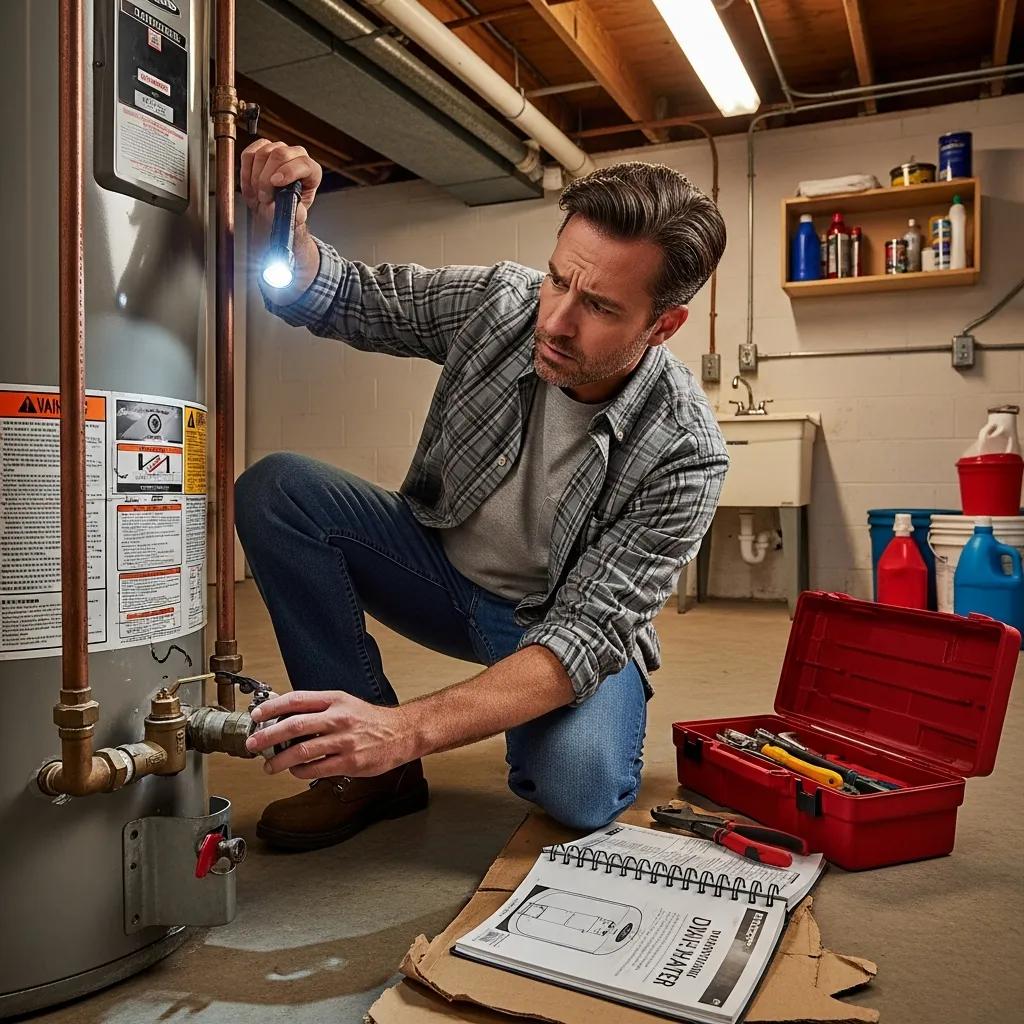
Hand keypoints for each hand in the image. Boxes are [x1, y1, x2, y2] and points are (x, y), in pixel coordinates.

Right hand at [240, 139, 321, 290]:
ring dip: (255, 177)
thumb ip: (295, 212)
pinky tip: (250, 186)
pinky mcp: (261, 148)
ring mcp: (279, 148)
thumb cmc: (287, 209)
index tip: (276, 183)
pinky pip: (249, 154)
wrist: (274, 208)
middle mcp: (297, 156)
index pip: (304, 163)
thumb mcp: (295, 216)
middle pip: (280, 153)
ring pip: (263, 153)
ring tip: (258, 195)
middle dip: (267, 177)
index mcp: (312, 171)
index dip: (289, 171)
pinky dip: (245, 172)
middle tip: (264, 197)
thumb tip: (292, 209)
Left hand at [245, 690, 417, 779]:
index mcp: (334, 700)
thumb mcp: (344, 703)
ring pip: (302, 751)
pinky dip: (300, 772)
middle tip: (253, 745)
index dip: (272, 707)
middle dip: (268, 737)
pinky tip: (295, 771)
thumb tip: (284, 716)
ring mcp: (344, 741)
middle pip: (294, 725)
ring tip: (270, 766)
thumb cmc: (370, 720)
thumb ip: (318, 708)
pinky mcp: (350, 762)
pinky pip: (317, 769)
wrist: (401, 732)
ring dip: (280, 760)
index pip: (296, 699)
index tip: (257, 716)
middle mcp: (338, 718)